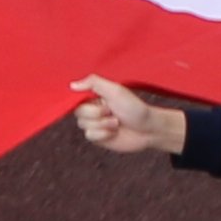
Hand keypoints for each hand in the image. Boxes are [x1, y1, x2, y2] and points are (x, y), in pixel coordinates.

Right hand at [69, 74, 185, 156]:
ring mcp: (95, 124)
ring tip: (117, 122)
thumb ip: (94, 83)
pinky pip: (89, 136)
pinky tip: (114, 132)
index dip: (82, 102)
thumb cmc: (134, 107)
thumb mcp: (115, 90)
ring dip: (102, 124)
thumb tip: (72, 84)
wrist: (148, 129)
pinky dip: (103, 134)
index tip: (94, 102)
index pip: (76, 97)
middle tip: (112, 111)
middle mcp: (92, 110)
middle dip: (97, 113)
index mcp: (95, 96)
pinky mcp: (98, 138)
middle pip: (78, 113)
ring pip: (83, 125)